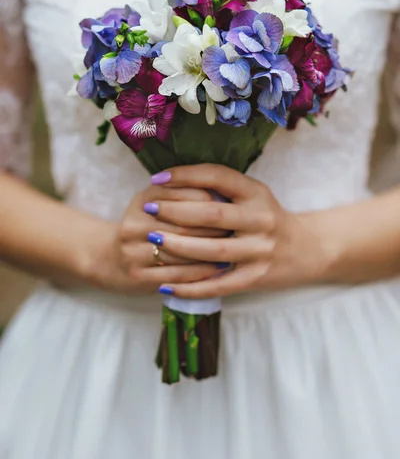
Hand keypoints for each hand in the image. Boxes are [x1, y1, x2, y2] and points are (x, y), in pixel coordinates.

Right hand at [84, 184, 223, 293]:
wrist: (107, 257)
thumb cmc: (144, 226)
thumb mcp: (156, 202)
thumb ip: (183, 193)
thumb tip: (223, 194)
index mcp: (143, 200)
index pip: (184, 195)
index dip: (211, 201)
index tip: (232, 205)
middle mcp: (135, 224)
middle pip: (184, 225)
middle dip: (215, 228)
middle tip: (238, 230)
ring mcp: (134, 252)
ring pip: (182, 252)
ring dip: (211, 252)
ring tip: (233, 250)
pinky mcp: (139, 276)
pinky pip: (177, 274)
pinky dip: (200, 272)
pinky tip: (218, 269)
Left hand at [145, 165, 332, 297]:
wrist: (308, 249)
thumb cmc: (269, 218)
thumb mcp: (254, 196)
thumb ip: (224, 190)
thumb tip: (174, 183)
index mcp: (257, 193)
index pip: (218, 177)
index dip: (186, 175)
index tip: (157, 178)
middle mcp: (261, 219)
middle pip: (212, 214)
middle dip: (175, 210)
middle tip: (148, 209)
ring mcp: (260, 251)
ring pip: (213, 251)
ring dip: (179, 246)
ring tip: (153, 239)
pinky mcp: (257, 278)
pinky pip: (219, 285)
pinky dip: (191, 287)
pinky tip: (166, 286)